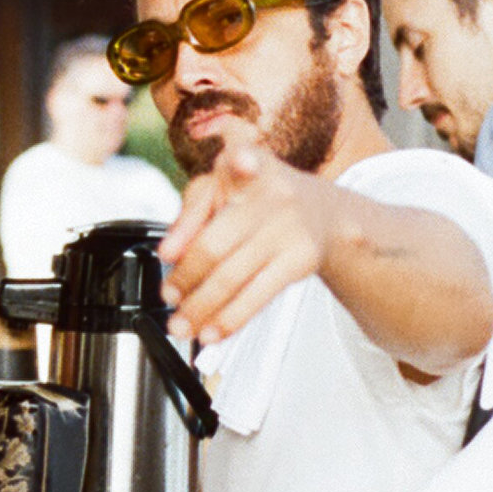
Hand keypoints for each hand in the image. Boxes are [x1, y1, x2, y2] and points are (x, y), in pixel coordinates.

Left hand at [157, 144, 342, 346]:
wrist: (324, 212)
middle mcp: (272, 192)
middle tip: (168, 297)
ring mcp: (289, 228)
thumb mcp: (223, 189)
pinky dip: (231, 319)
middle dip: (186, 277)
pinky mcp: (301, 259)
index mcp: (247, 163)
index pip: (239, 160)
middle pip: (217, 243)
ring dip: (202, 308)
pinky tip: (213, 331)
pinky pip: (258, 296)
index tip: (240, 162)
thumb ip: (191, 216)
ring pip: (235, 276)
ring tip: (182, 325)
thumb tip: (168, 254)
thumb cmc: (259, 198)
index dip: (241, 160)